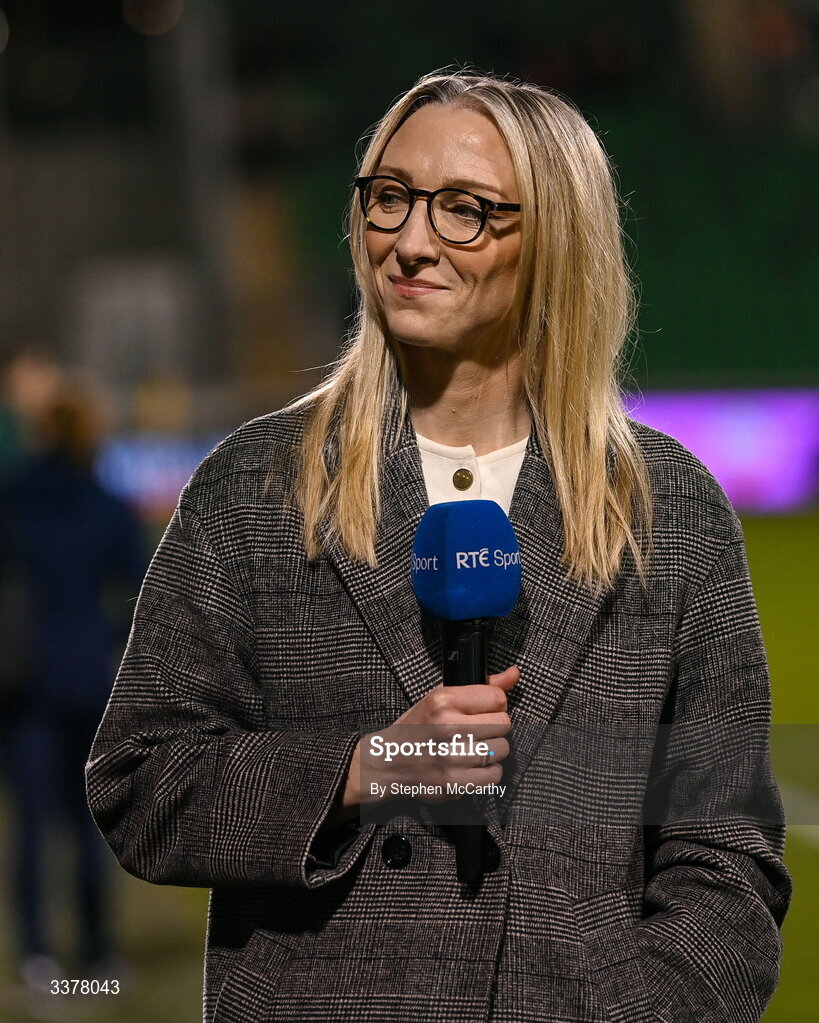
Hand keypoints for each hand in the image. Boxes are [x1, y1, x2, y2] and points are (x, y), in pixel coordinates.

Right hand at [333, 666, 519, 817]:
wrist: (388, 762)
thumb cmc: (417, 727)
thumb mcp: (441, 698)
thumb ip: (481, 687)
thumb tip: (515, 673)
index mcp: (443, 700)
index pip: (497, 698)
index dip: (495, 705)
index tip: (484, 711)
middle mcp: (448, 726)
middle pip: (504, 724)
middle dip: (494, 727)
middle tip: (478, 731)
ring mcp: (452, 756)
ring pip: (502, 749)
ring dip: (492, 750)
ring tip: (474, 749)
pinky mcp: (455, 781)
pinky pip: (494, 775)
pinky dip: (488, 772)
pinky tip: (472, 766)